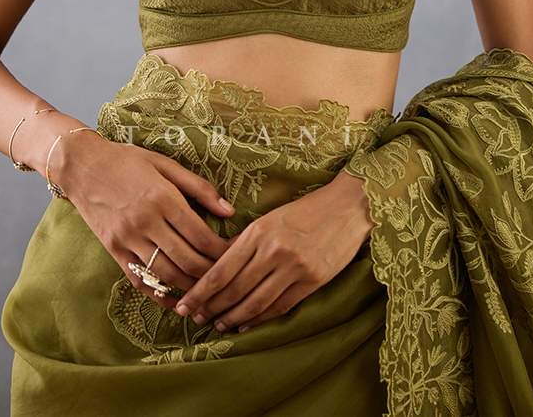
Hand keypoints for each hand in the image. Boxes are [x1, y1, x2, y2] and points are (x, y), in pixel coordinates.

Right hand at [57, 130, 233, 309]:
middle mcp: (146, 221)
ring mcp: (127, 238)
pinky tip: (176, 301)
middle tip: (228, 278)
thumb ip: (199, 188)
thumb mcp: (165, 165)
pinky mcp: (114, 250)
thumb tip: (229, 211)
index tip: (236, 256)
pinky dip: (160, 295)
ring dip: (191, 287)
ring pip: (167, 273)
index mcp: (162, 197)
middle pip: (187, 259)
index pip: (200, 235)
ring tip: (208, 292)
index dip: (222, 250)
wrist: (82, 165)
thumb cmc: (127, 160)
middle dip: (212, 273)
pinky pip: (140, 279)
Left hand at [175, 170, 371, 330]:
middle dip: (212, 308)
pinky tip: (246, 325)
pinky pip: (280, 306)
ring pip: (256, 302)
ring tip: (218, 325)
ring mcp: (295, 267)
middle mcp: (274, 250)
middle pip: (235, 289)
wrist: (347, 207)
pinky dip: (260, 319)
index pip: (221, 270)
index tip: (185, 305)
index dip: (200, 292)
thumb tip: (218, 266)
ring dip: (234, 318)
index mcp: (259, 231)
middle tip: (195, 319)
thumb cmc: (305, 210)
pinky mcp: (313, 281)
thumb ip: (245, 242)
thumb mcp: (270, 218)